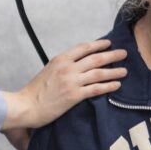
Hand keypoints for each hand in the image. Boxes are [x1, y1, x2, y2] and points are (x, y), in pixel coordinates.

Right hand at [3, 39, 126, 132]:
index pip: (84, 48)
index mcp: (60, 59)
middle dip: (112, 55)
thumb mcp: (48, 71)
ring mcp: (72, 81)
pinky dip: (108, 86)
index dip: (98, 44)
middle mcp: (68, 67)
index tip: (108, 43)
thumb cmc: (34, 91)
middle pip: (95, 58)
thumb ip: (62, 66)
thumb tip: (77, 65)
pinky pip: (96, 88)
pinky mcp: (74, 96)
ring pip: (99, 73)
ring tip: (125, 70)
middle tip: (124, 53)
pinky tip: (117, 85)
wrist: (26, 106)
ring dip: (114, 71)